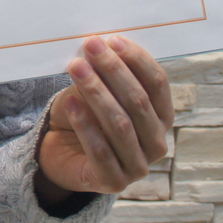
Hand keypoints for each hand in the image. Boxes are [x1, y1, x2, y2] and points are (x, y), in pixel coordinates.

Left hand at [37, 35, 172, 198]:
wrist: (61, 154)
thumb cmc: (85, 117)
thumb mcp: (97, 91)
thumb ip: (104, 75)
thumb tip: (100, 45)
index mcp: (162, 117)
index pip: (158, 84)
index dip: (137, 60)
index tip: (112, 39)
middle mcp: (157, 143)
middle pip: (139, 101)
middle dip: (113, 71)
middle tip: (90, 47)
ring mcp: (138, 167)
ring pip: (120, 124)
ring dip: (97, 92)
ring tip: (76, 68)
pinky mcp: (114, 182)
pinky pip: (101, 151)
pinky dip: (85, 124)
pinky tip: (70, 103)